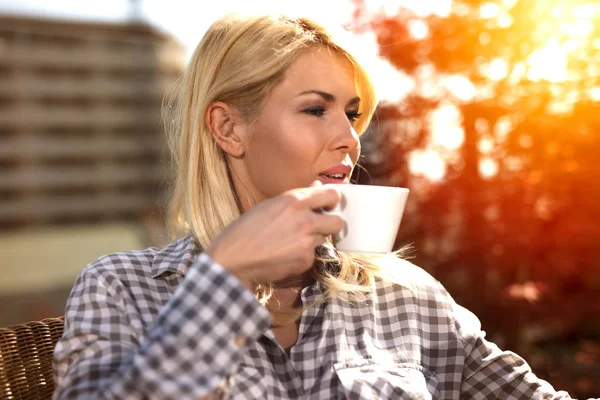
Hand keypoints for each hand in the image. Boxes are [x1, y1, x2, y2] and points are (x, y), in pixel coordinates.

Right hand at [205, 181, 342, 288]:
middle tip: (317, 226)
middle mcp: (305, 219)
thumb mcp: (270, 205)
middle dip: (329, 224)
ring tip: (289, 242)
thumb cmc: (246, 230)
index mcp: (294, 200)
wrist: (234, 259)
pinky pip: (312, 255)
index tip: (328, 205)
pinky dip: (302, 256)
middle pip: (337, 222)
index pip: (333, 195)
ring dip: (312, 240)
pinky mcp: (305, 260)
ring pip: (323, 239)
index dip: (332, 201)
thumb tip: (317, 187)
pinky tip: (284, 255)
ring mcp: (306, 241)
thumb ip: (297, 198)